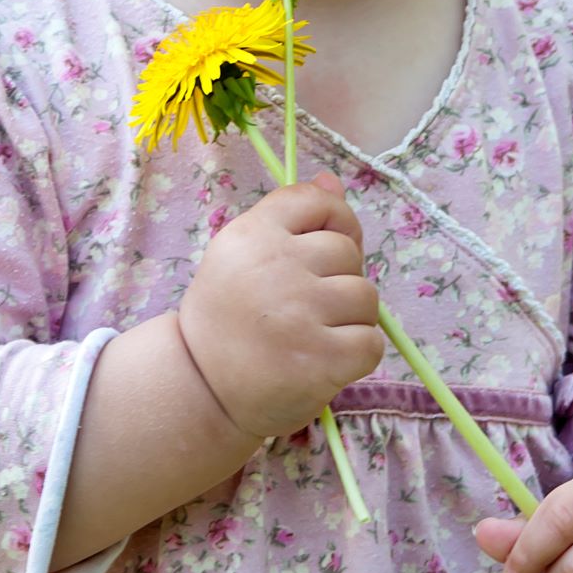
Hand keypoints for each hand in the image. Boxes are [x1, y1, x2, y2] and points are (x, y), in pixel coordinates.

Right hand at [175, 170, 383, 440]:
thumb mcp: (244, 256)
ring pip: (366, 296)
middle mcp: (275, 266)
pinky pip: (371, 342)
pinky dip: (357, 355)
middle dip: (338, 277)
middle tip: (305, 307)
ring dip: (350, 318)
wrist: (201, 391)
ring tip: (314, 335)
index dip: (333, 221)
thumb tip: (332, 181)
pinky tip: (325, 360)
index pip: (316, 200)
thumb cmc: (228, 319)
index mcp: (252, 234)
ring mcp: (300, 313)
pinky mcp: (322, 359)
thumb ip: (290, 218)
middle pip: (347, 250)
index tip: (321, 251)